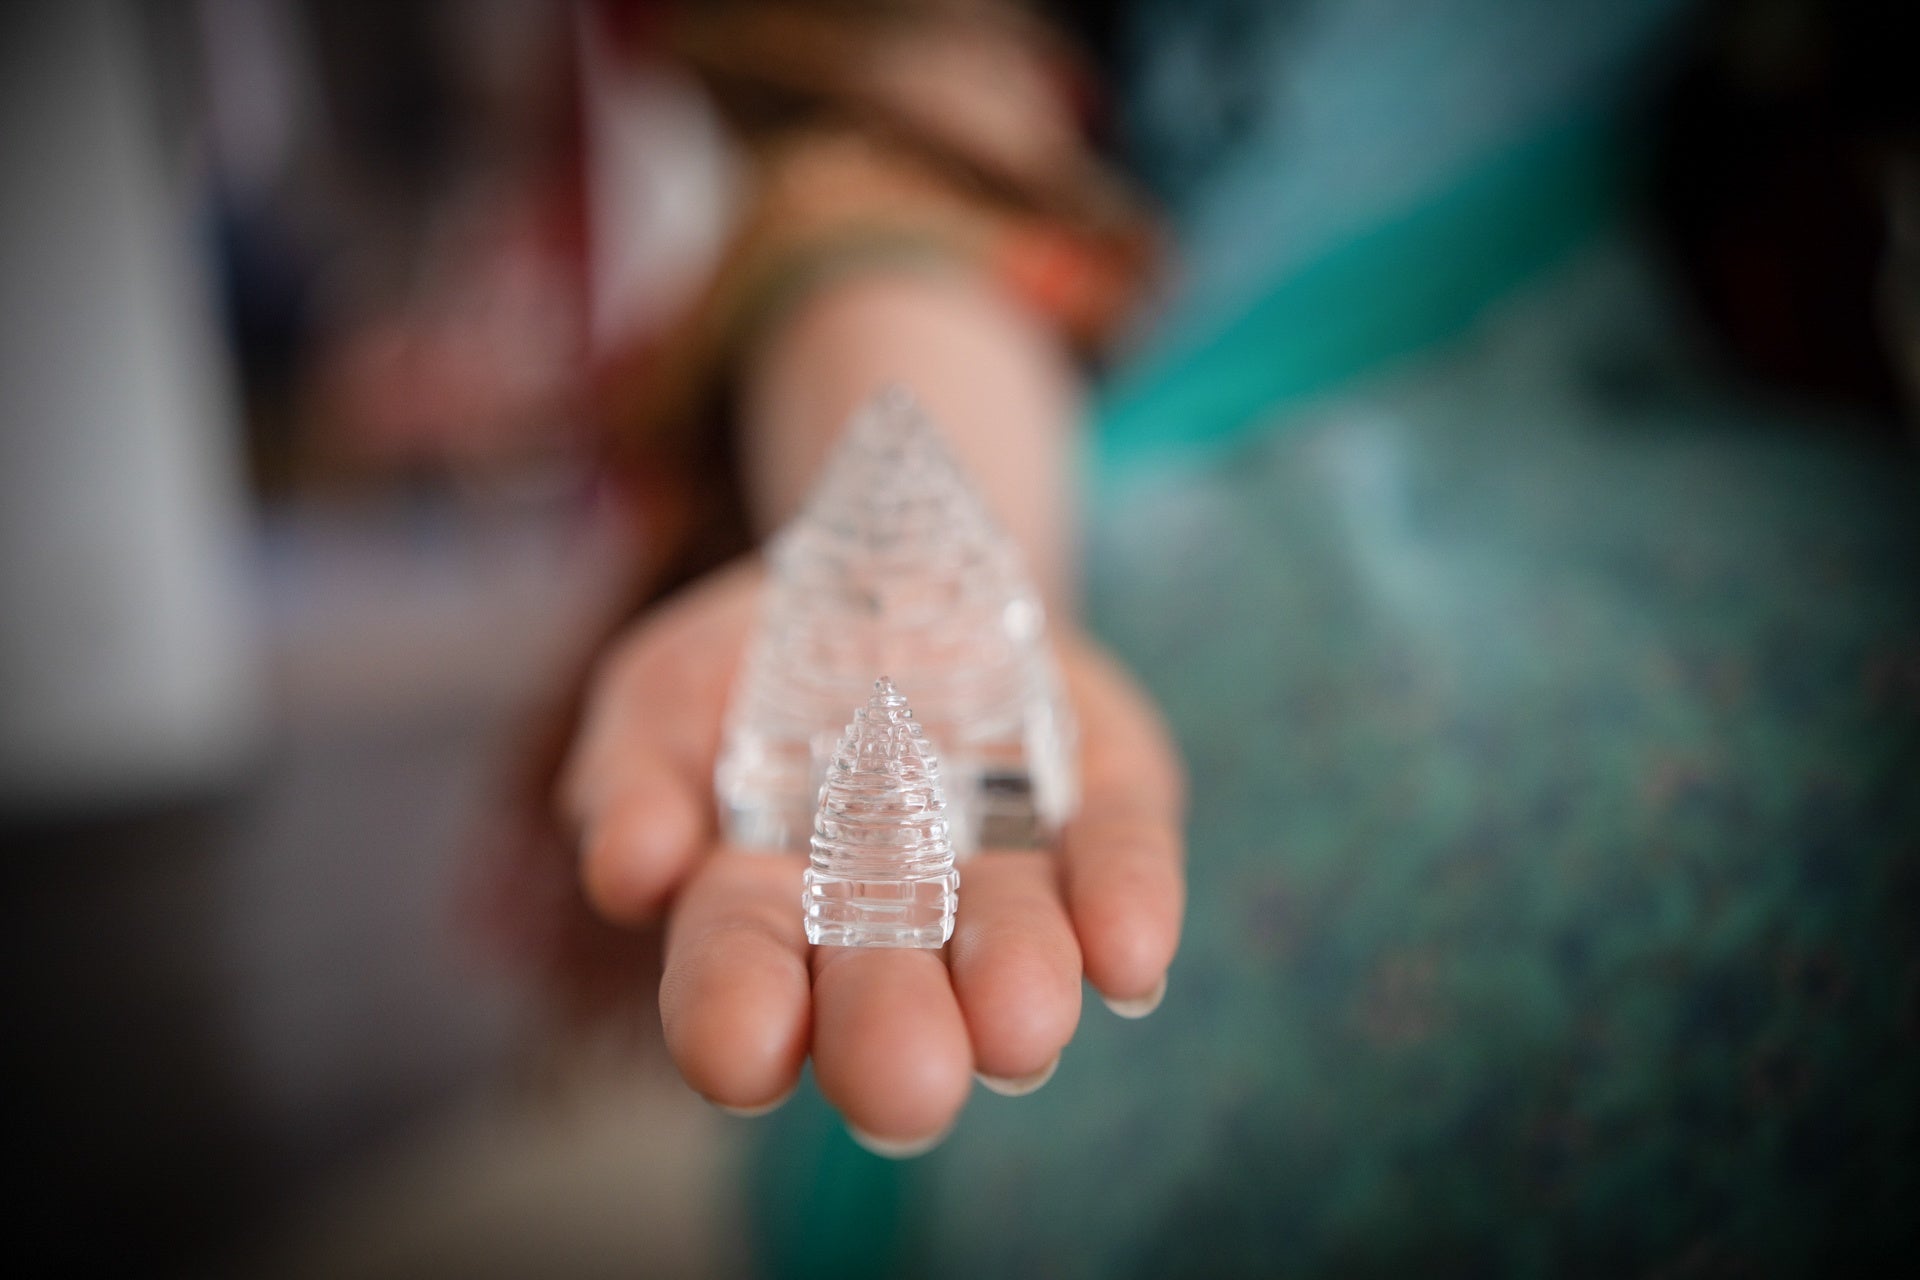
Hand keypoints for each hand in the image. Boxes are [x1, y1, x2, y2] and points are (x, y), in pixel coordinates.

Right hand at [561, 559, 1185, 1151]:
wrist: (900, 567)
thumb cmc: (763, 663)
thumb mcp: (670, 694)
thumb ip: (637, 775)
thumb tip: (631, 868)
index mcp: (763, 912)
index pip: (741, 979)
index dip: (737, 1020)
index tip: (741, 1056)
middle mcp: (892, 926)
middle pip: (886, 996)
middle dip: (891, 1037)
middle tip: (907, 1085)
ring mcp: (1005, 875)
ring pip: (1015, 948)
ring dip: (1018, 985)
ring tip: (1022, 1021)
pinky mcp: (1108, 811)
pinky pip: (1123, 860)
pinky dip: (1126, 904)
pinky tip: (1130, 952)